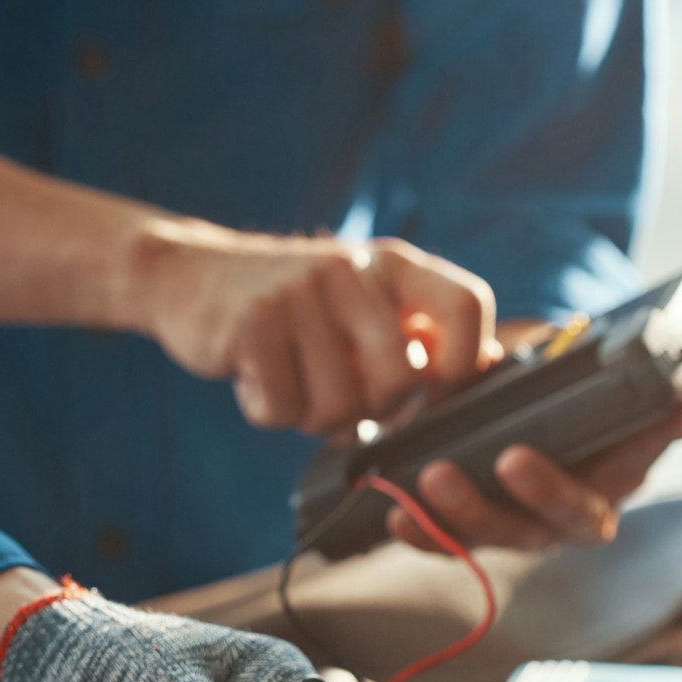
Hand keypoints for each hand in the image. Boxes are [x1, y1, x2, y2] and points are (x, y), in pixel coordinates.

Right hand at [125, 221, 495, 433]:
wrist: (190, 276)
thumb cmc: (291, 307)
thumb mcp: (359, 303)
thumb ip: (414, 332)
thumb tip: (490, 365)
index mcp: (393, 264)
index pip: (467, 306)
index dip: (464, 365)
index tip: (431, 396)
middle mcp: (352, 269)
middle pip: (401, 377)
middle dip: (373, 410)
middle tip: (341, 400)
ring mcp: (300, 292)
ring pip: (339, 404)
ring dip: (314, 417)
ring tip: (293, 384)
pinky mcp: (251, 322)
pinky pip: (283, 409)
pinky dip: (270, 413)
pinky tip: (257, 380)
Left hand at [389, 376, 681, 552]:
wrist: (496, 416)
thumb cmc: (549, 397)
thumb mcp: (576, 376)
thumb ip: (630, 377)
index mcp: (613, 471)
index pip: (645, 453)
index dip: (665, 432)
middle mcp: (572, 510)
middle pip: (568, 514)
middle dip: (544, 489)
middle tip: (513, 459)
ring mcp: (521, 526)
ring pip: (502, 532)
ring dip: (467, 509)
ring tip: (434, 477)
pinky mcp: (469, 534)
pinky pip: (445, 541)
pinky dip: (421, 531)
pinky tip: (396, 516)